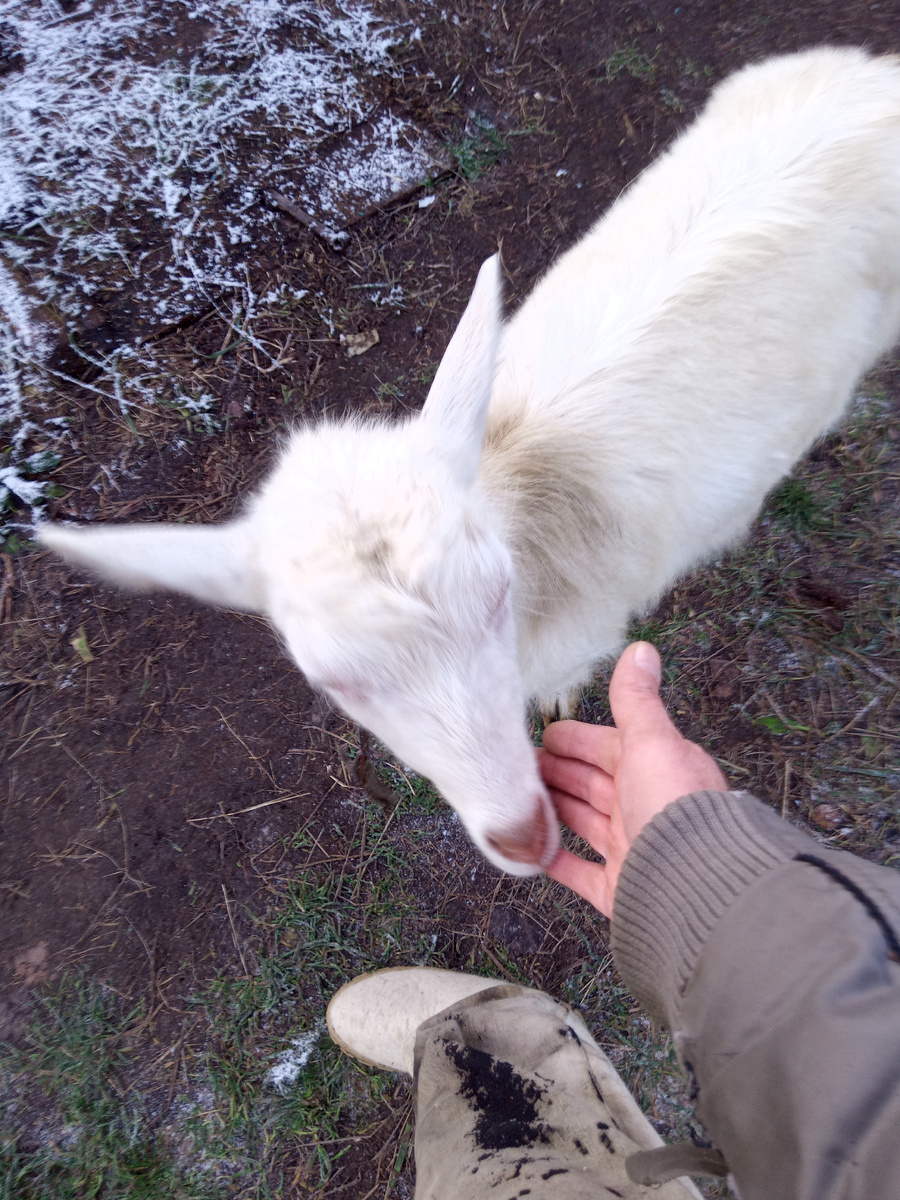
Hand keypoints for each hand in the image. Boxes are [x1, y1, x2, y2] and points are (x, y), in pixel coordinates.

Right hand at [538, 641, 726, 917]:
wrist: (693, 885)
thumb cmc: (672, 806)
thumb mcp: (651, 741)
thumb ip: (636, 700)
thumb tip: (641, 649)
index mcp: (657, 770)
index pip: (609, 747)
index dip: (577, 739)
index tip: (545, 734)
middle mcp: (647, 807)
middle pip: (593, 784)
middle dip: (559, 771)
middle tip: (521, 764)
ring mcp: (633, 850)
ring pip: (584, 823)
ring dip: (553, 809)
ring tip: (517, 797)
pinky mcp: (620, 889)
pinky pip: (580, 872)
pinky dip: (555, 860)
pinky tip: (531, 848)